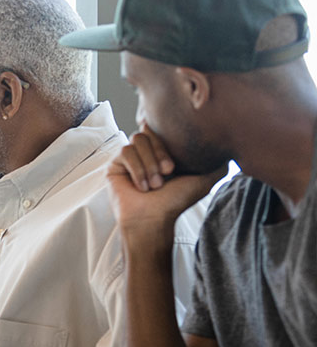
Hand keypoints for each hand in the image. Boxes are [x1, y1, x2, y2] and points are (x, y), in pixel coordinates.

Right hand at [106, 126, 226, 234]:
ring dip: (149, 164)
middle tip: (168, 173)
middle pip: (149, 131)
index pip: (162, 127)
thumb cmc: (176, 201)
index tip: (175, 166)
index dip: (168, 140)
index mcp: (164, 150)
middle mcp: (146, 152)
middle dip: (160, 153)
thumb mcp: (204, 180)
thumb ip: (218, 164)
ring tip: (155, 185)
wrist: (153, 219)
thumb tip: (231, 150)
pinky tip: (142, 187)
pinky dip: (137, 170)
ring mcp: (130, 158)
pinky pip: (126, 152)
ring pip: (137, 140)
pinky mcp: (115, 165)